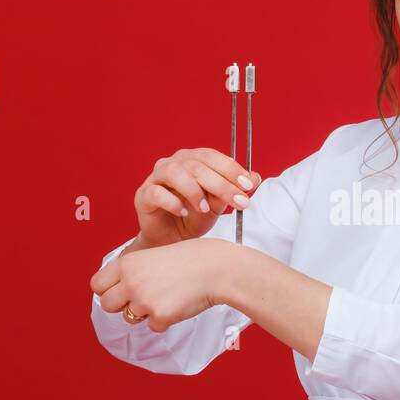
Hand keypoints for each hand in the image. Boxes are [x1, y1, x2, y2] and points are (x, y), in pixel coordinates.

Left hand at [90, 237, 230, 331]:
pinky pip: (153, 326)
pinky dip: (165, 320)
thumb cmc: (190, 259)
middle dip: (122, 305)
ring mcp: (144, 300)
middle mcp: (131, 282)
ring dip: (144, 313)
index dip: (106, 290)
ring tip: (166, 296)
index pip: (96, 284)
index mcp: (128, 264)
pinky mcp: (160, 316)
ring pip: (130, 318)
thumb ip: (133, 271)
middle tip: (142, 298)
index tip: (118, 291)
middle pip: (107, 305)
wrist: (216, 268)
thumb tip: (117, 290)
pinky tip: (179, 303)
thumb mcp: (154, 255)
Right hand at [133, 149, 261, 247]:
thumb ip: (234, 189)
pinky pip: (156, 193)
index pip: (212, 157)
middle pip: (197, 165)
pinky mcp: (143, 196)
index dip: (231, 169)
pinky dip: (173, 202)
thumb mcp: (219, 204)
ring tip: (205, 209)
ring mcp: (155, 179)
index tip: (248, 185)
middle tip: (238, 202)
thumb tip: (255, 177)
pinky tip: (184, 212)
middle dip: (221, 184)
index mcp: (192, 160)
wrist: (172, 242)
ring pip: (175, 173)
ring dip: (195, 191)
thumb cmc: (194, 218)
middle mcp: (173, 164)